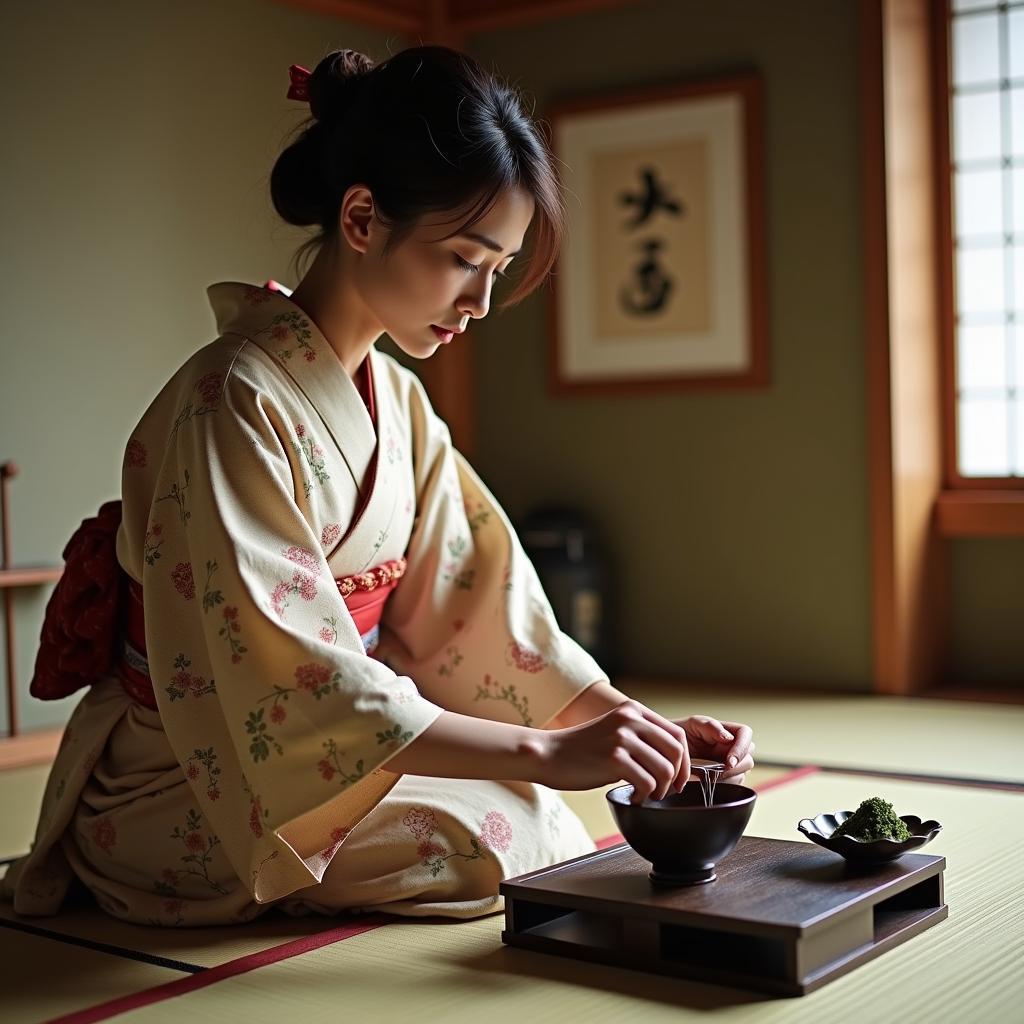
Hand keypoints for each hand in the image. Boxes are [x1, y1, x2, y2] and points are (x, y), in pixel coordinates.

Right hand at [536, 700, 691, 803]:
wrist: (548, 754)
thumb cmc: (581, 749)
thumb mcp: (614, 730)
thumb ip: (640, 737)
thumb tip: (671, 760)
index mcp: (633, 710)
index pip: (677, 734)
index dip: (686, 761)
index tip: (680, 779)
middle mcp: (630, 719)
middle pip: (676, 752)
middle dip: (677, 778)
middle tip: (665, 792)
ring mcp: (621, 737)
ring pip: (665, 770)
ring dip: (660, 789)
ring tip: (647, 795)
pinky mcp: (613, 758)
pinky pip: (647, 783)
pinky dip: (643, 796)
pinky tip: (632, 797)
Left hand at [673, 715, 754, 784]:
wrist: (672, 749)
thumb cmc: (684, 732)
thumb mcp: (694, 724)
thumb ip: (711, 726)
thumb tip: (728, 738)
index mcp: (729, 730)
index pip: (746, 734)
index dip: (741, 748)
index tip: (729, 761)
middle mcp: (734, 747)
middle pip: (748, 759)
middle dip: (736, 768)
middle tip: (718, 772)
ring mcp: (732, 764)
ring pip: (741, 774)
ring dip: (728, 777)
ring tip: (708, 775)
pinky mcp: (726, 777)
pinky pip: (732, 785)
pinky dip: (721, 785)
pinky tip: (707, 780)